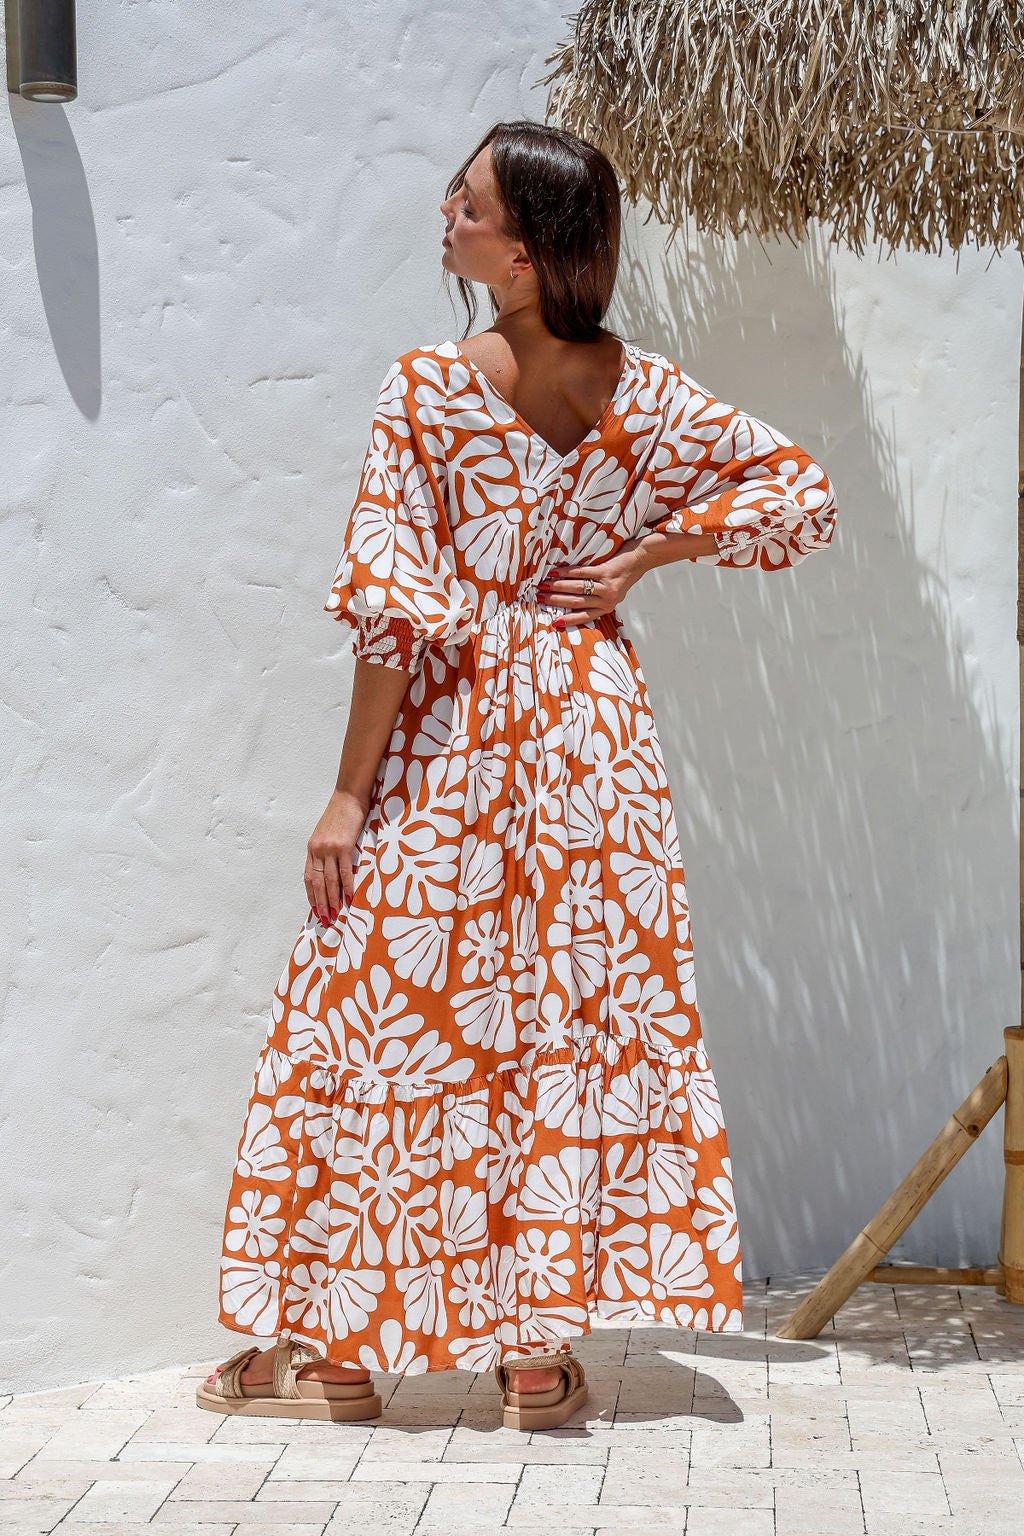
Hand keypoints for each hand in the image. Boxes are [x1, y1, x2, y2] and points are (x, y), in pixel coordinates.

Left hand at [305, 787, 370, 924]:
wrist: (348, 797)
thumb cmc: (340, 814)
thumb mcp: (326, 833)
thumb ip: (325, 850)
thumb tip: (330, 868)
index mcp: (312, 848)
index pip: (309, 878)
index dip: (312, 896)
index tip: (315, 909)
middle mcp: (318, 850)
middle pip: (318, 883)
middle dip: (321, 903)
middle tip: (325, 919)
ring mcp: (331, 849)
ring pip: (330, 881)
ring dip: (332, 900)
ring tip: (335, 914)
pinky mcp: (345, 847)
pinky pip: (345, 872)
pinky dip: (347, 887)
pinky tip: (349, 898)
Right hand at [536, 538, 649, 629]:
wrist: (641, 559)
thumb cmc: (624, 575)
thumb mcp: (613, 592)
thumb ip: (598, 598)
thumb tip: (573, 601)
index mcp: (607, 607)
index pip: (585, 616)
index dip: (568, 620)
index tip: (554, 623)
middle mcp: (607, 599)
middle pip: (576, 602)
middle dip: (556, 600)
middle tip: (540, 598)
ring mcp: (607, 586)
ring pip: (577, 589)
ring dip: (558, 587)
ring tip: (543, 585)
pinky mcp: (606, 572)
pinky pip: (582, 573)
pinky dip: (566, 573)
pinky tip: (555, 572)